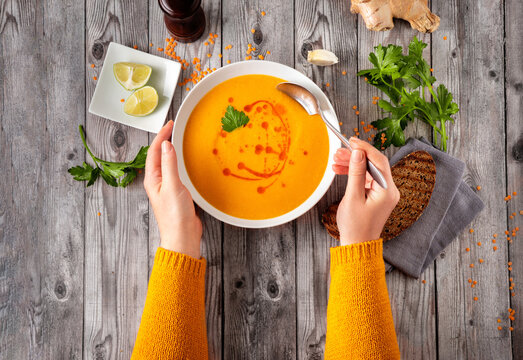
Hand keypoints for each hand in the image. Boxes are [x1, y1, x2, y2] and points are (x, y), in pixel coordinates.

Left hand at [144, 120, 201, 257]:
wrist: (183, 237)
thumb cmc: (175, 216)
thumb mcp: (172, 186)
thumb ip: (169, 165)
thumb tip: (166, 145)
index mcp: (152, 179)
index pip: (154, 151)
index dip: (161, 136)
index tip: (169, 125)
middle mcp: (157, 182)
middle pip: (158, 155)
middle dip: (164, 140)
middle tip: (173, 127)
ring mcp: (167, 187)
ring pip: (166, 163)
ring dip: (171, 150)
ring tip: (177, 139)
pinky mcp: (176, 192)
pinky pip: (175, 172)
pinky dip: (179, 161)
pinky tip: (184, 161)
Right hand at [332, 137, 399, 245]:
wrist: (357, 245)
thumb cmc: (355, 226)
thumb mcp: (353, 197)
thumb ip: (356, 173)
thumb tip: (358, 153)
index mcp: (387, 191)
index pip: (379, 161)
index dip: (365, 148)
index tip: (352, 141)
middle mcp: (389, 191)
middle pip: (374, 164)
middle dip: (356, 156)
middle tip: (339, 151)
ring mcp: (384, 193)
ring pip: (368, 171)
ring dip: (353, 164)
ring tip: (336, 161)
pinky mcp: (377, 196)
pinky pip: (366, 179)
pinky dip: (354, 173)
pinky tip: (341, 170)